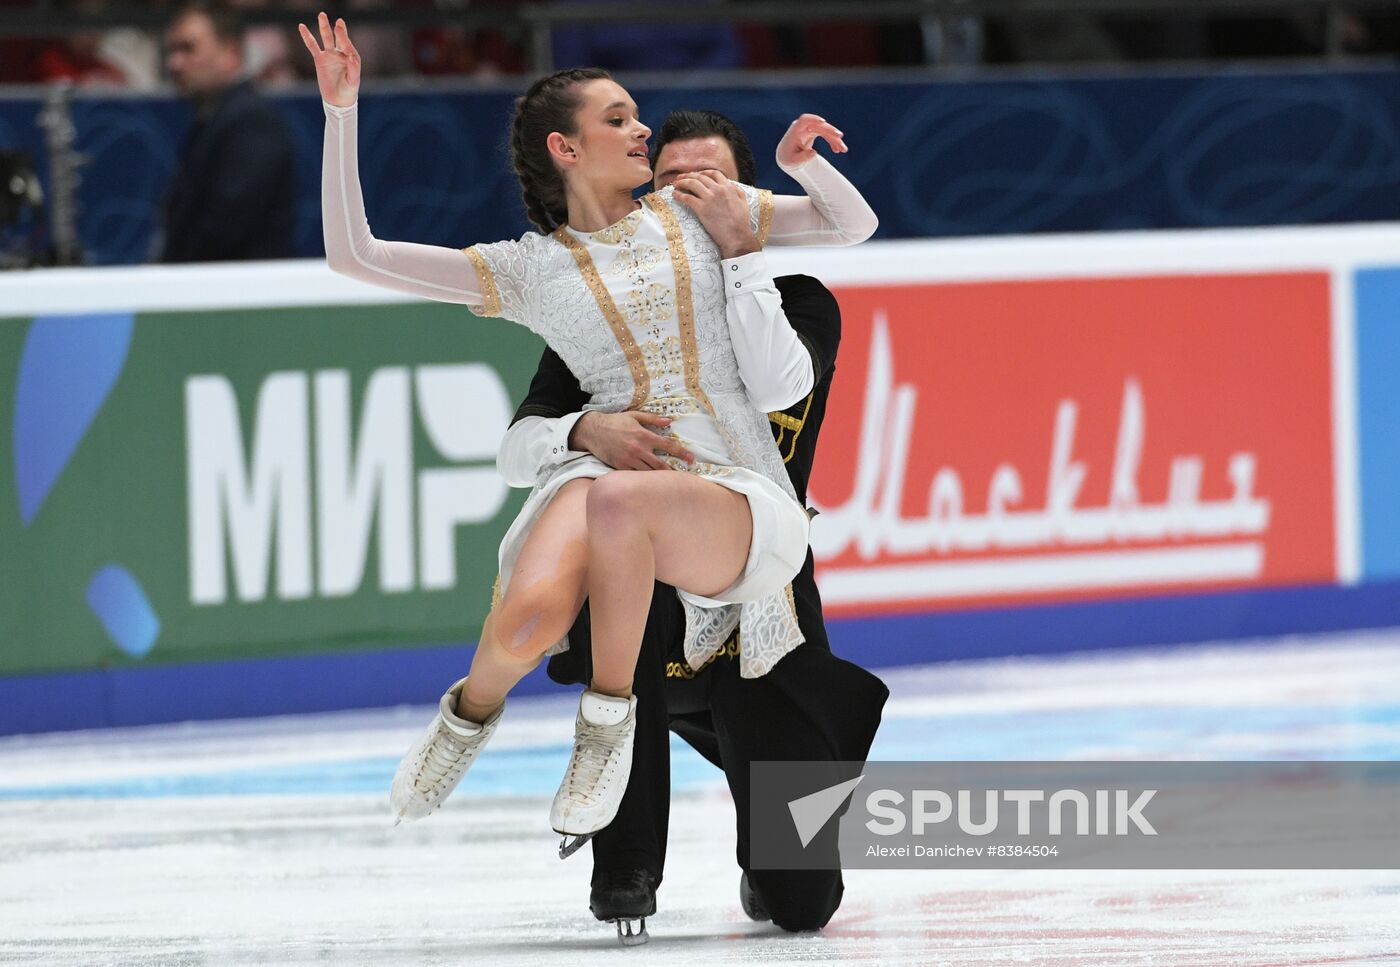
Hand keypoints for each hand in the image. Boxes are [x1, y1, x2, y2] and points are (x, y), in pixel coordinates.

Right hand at [298, 12, 359, 107]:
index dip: (345, 40)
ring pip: (326, 38)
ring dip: (324, 27)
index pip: (348, 45)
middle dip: (339, 30)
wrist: (338, 100)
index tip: (342, 35)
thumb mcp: (353, 82)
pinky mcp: (320, 59)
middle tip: (338, 22)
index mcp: (352, 57)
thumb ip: (354, 69)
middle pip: (339, 38)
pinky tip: (302, 27)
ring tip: (322, 15)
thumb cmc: (348, 90)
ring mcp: (330, 55)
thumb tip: (352, 58)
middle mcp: (341, 53)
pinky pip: (312, 46)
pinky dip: (307, 37)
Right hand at [571, 411, 694, 470]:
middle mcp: (638, 449)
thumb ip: (653, 419)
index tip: (691, 458)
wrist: (593, 431)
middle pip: (661, 464)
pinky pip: (636, 476)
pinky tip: (652, 482)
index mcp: (643, 435)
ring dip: (660, 477)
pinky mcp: (620, 467)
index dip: (681, 452)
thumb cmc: (615, 422)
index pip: (668, 446)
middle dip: (674, 470)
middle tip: (684, 475)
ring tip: (670, 480)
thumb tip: (669, 421)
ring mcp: (629, 460)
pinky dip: (644, 479)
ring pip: (649, 473)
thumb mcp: (634, 416)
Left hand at [672, 169, 758, 258]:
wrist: (737, 236)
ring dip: (682, 182)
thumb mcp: (743, 202)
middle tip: (681, 178)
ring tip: (675, 184)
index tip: (697, 175)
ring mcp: (709, 198)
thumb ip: (737, 191)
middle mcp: (718, 190)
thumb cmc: (741, 223)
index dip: (703, 172)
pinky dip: (679, 195)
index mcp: (728, 187)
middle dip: (689, 175)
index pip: (714, 173)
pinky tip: (675, 195)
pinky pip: (687, 198)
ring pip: (692, 184)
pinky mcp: (702, 209)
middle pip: (700, 177)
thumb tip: (731, 185)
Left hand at [776, 114, 846, 167]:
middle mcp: (803, 127)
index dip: (814, 119)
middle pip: (818, 125)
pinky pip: (826, 134)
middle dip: (830, 130)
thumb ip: (802, 157)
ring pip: (825, 130)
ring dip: (834, 138)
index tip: (823, 122)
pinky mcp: (815, 131)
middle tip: (840, 137)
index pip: (804, 120)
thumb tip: (814, 153)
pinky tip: (837, 150)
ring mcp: (810, 128)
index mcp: (795, 131)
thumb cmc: (788, 158)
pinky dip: (832, 141)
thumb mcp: (793, 161)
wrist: (787, 156)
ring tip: (843, 149)